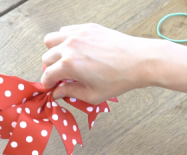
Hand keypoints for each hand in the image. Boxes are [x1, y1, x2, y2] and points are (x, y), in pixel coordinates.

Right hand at [41, 23, 166, 104]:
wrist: (139, 61)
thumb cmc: (120, 78)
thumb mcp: (93, 94)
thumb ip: (71, 93)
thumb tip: (59, 93)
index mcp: (69, 64)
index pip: (47, 74)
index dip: (47, 84)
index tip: (51, 87)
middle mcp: (70, 46)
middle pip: (46, 57)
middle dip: (51, 68)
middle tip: (60, 76)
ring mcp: (78, 34)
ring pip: (51, 39)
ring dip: (54, 51)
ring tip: (65, 60)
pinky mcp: (88, 27)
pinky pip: (66, 30)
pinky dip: (65, 40)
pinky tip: (76, 50)